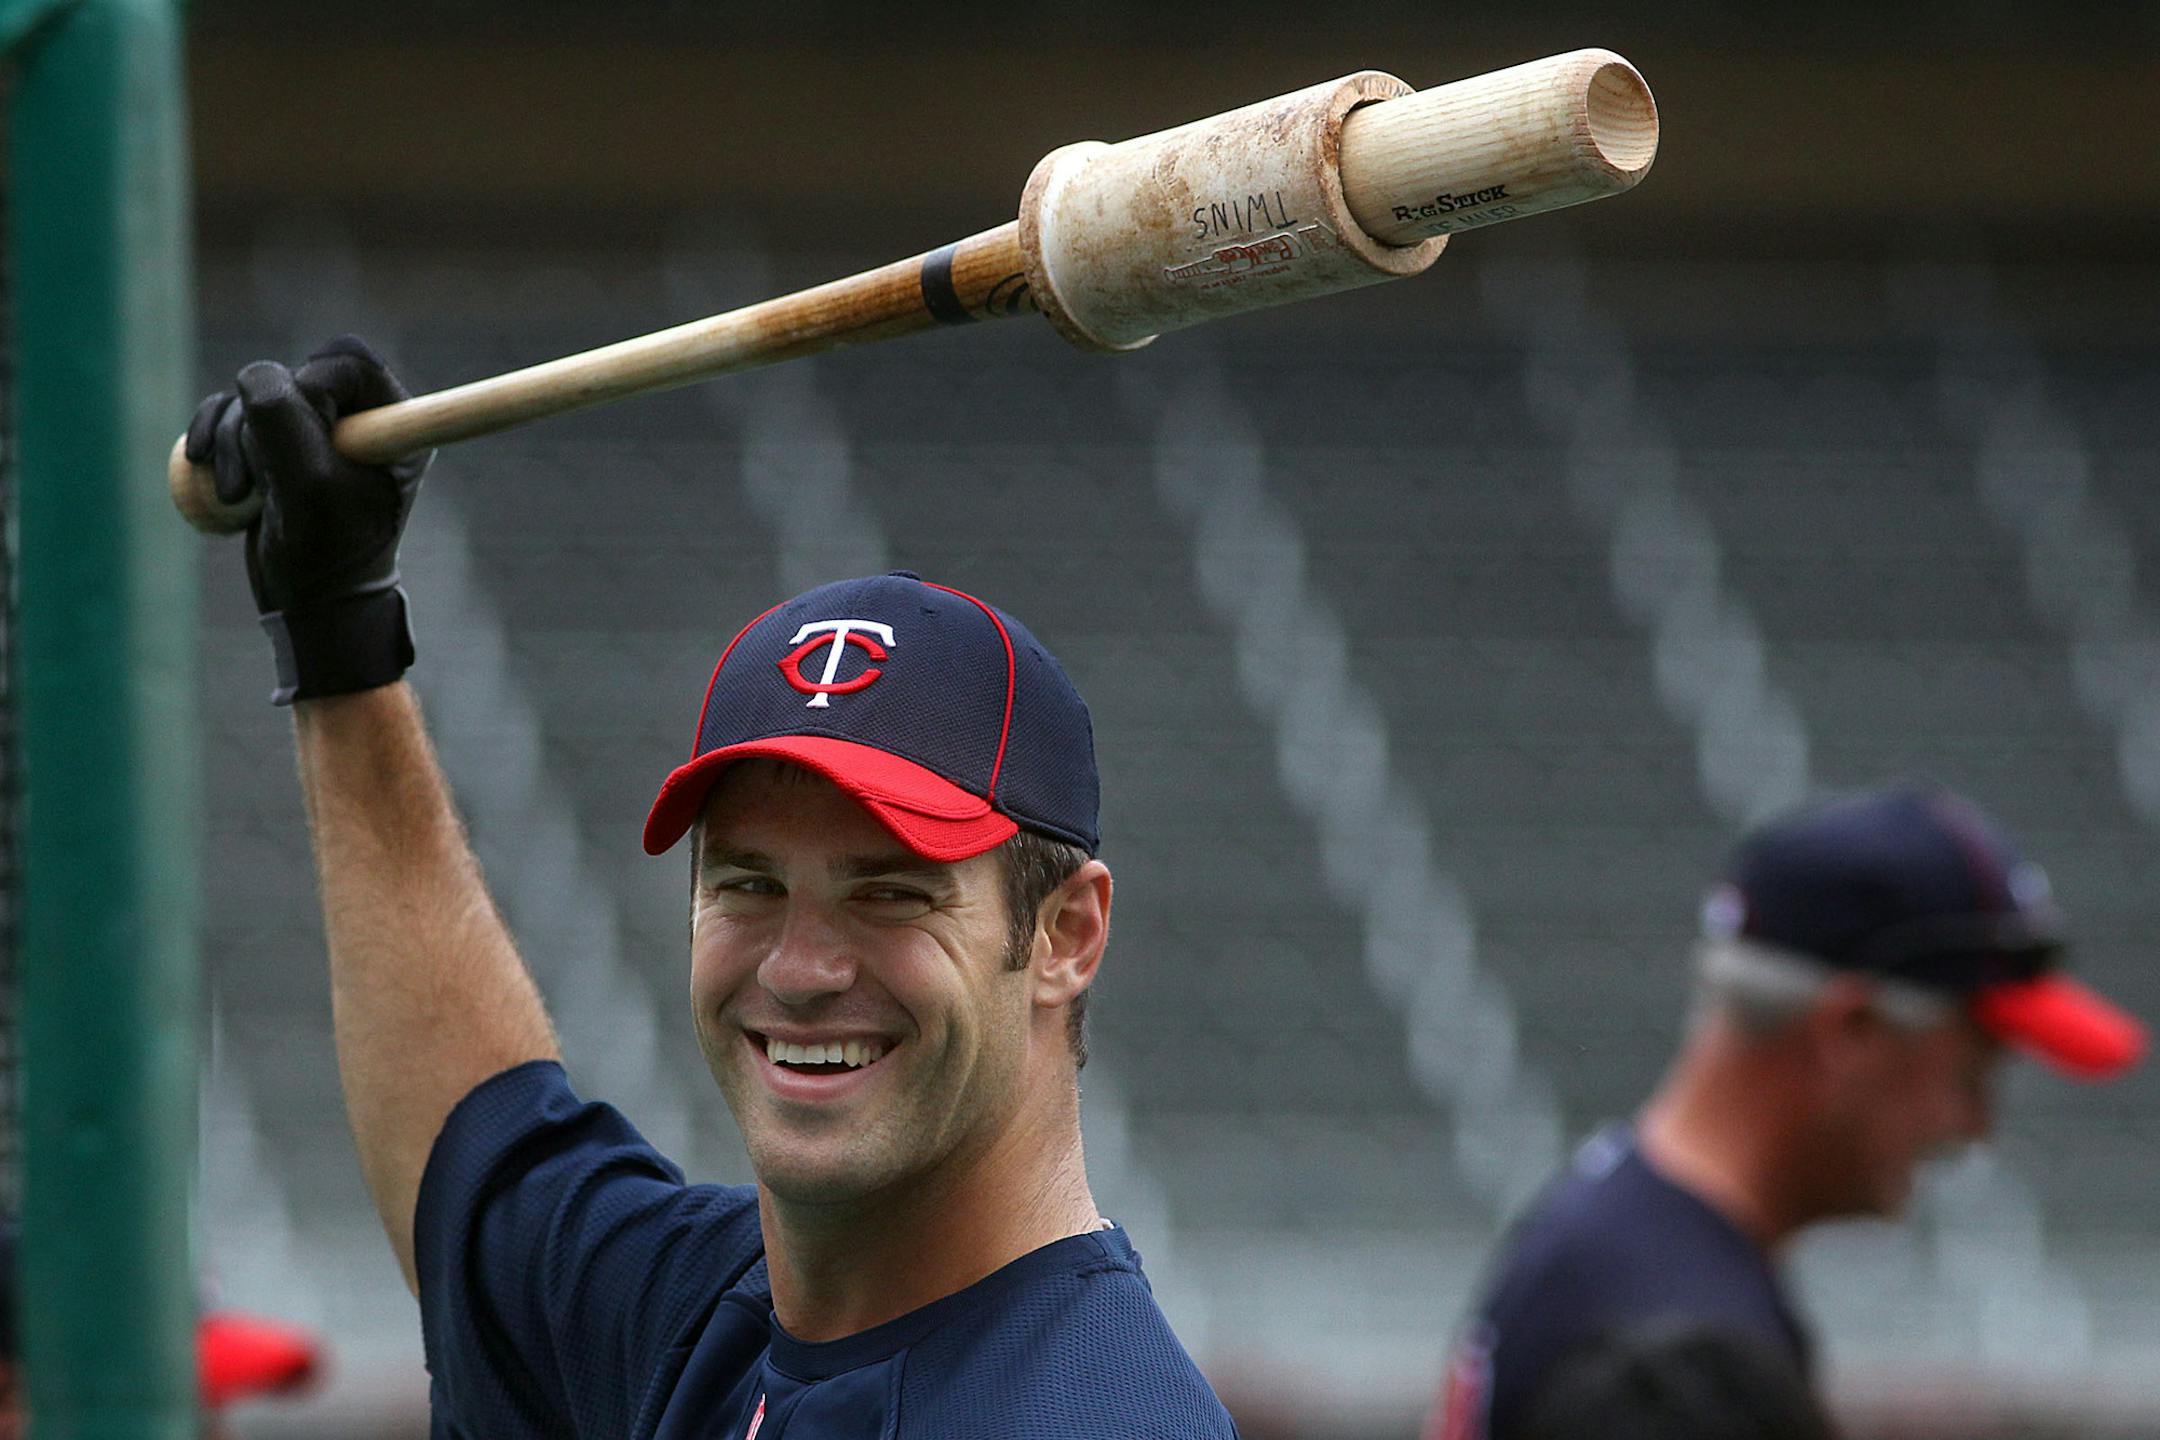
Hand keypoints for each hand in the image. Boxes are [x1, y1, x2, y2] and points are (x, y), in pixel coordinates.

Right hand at [185, 336, 431, 703]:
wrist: (311, 604)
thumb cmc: (326, 552)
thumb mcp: (306, 485)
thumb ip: (283, 420)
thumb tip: (256, 375)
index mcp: (393, 424)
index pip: (348, 360)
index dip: (313, 389)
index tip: (309, 444)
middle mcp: (360, 420)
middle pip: (293, 374)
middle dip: (262, 421)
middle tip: (266, 474)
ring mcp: (315, 430)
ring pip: (254, 394)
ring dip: (234, 440)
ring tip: (243, 493)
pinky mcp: (275, 443)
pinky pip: (229, 410)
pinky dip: (211, 438)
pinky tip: (210, 474)